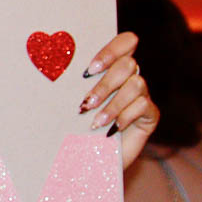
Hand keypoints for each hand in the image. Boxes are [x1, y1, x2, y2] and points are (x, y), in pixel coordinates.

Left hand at [79, 33, 156, 168]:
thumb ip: (69, 81)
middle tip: (87, 103)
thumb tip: (51, 58)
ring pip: (137, 84)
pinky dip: (125, 116)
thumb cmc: (74, 127)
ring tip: (96, 121)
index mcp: (112, 67)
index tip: (90, 69)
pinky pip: (144, 105)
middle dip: (105, 84)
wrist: (88, 159)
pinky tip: (111, 129)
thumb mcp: (69, 102)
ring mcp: (142, 95)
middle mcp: (130, 77)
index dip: (112, 50)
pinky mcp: (150, 115)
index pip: (126, 42)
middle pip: (128, 64)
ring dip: (113, 104)